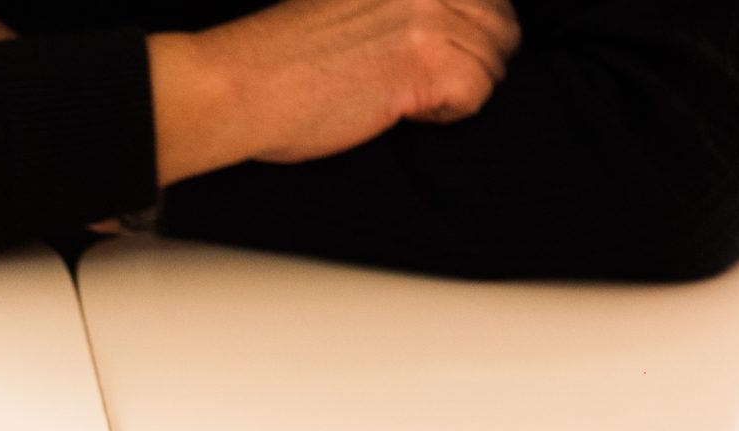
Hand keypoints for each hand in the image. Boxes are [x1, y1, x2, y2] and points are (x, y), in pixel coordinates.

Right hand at [148, 0, 518, 184]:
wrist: (237, 85)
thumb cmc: (277, 54)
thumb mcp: (350, 2)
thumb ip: (400, 5)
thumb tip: (450, 23)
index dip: (467, 27)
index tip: (434, 50)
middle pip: (501, 24)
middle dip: (471, 60)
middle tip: (421, 82)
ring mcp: (429, 14)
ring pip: (493, 61)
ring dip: (455, 88)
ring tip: (402, 96)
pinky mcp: (426, 60)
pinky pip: (476, 93)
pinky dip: (445, 112)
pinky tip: (402, 109)